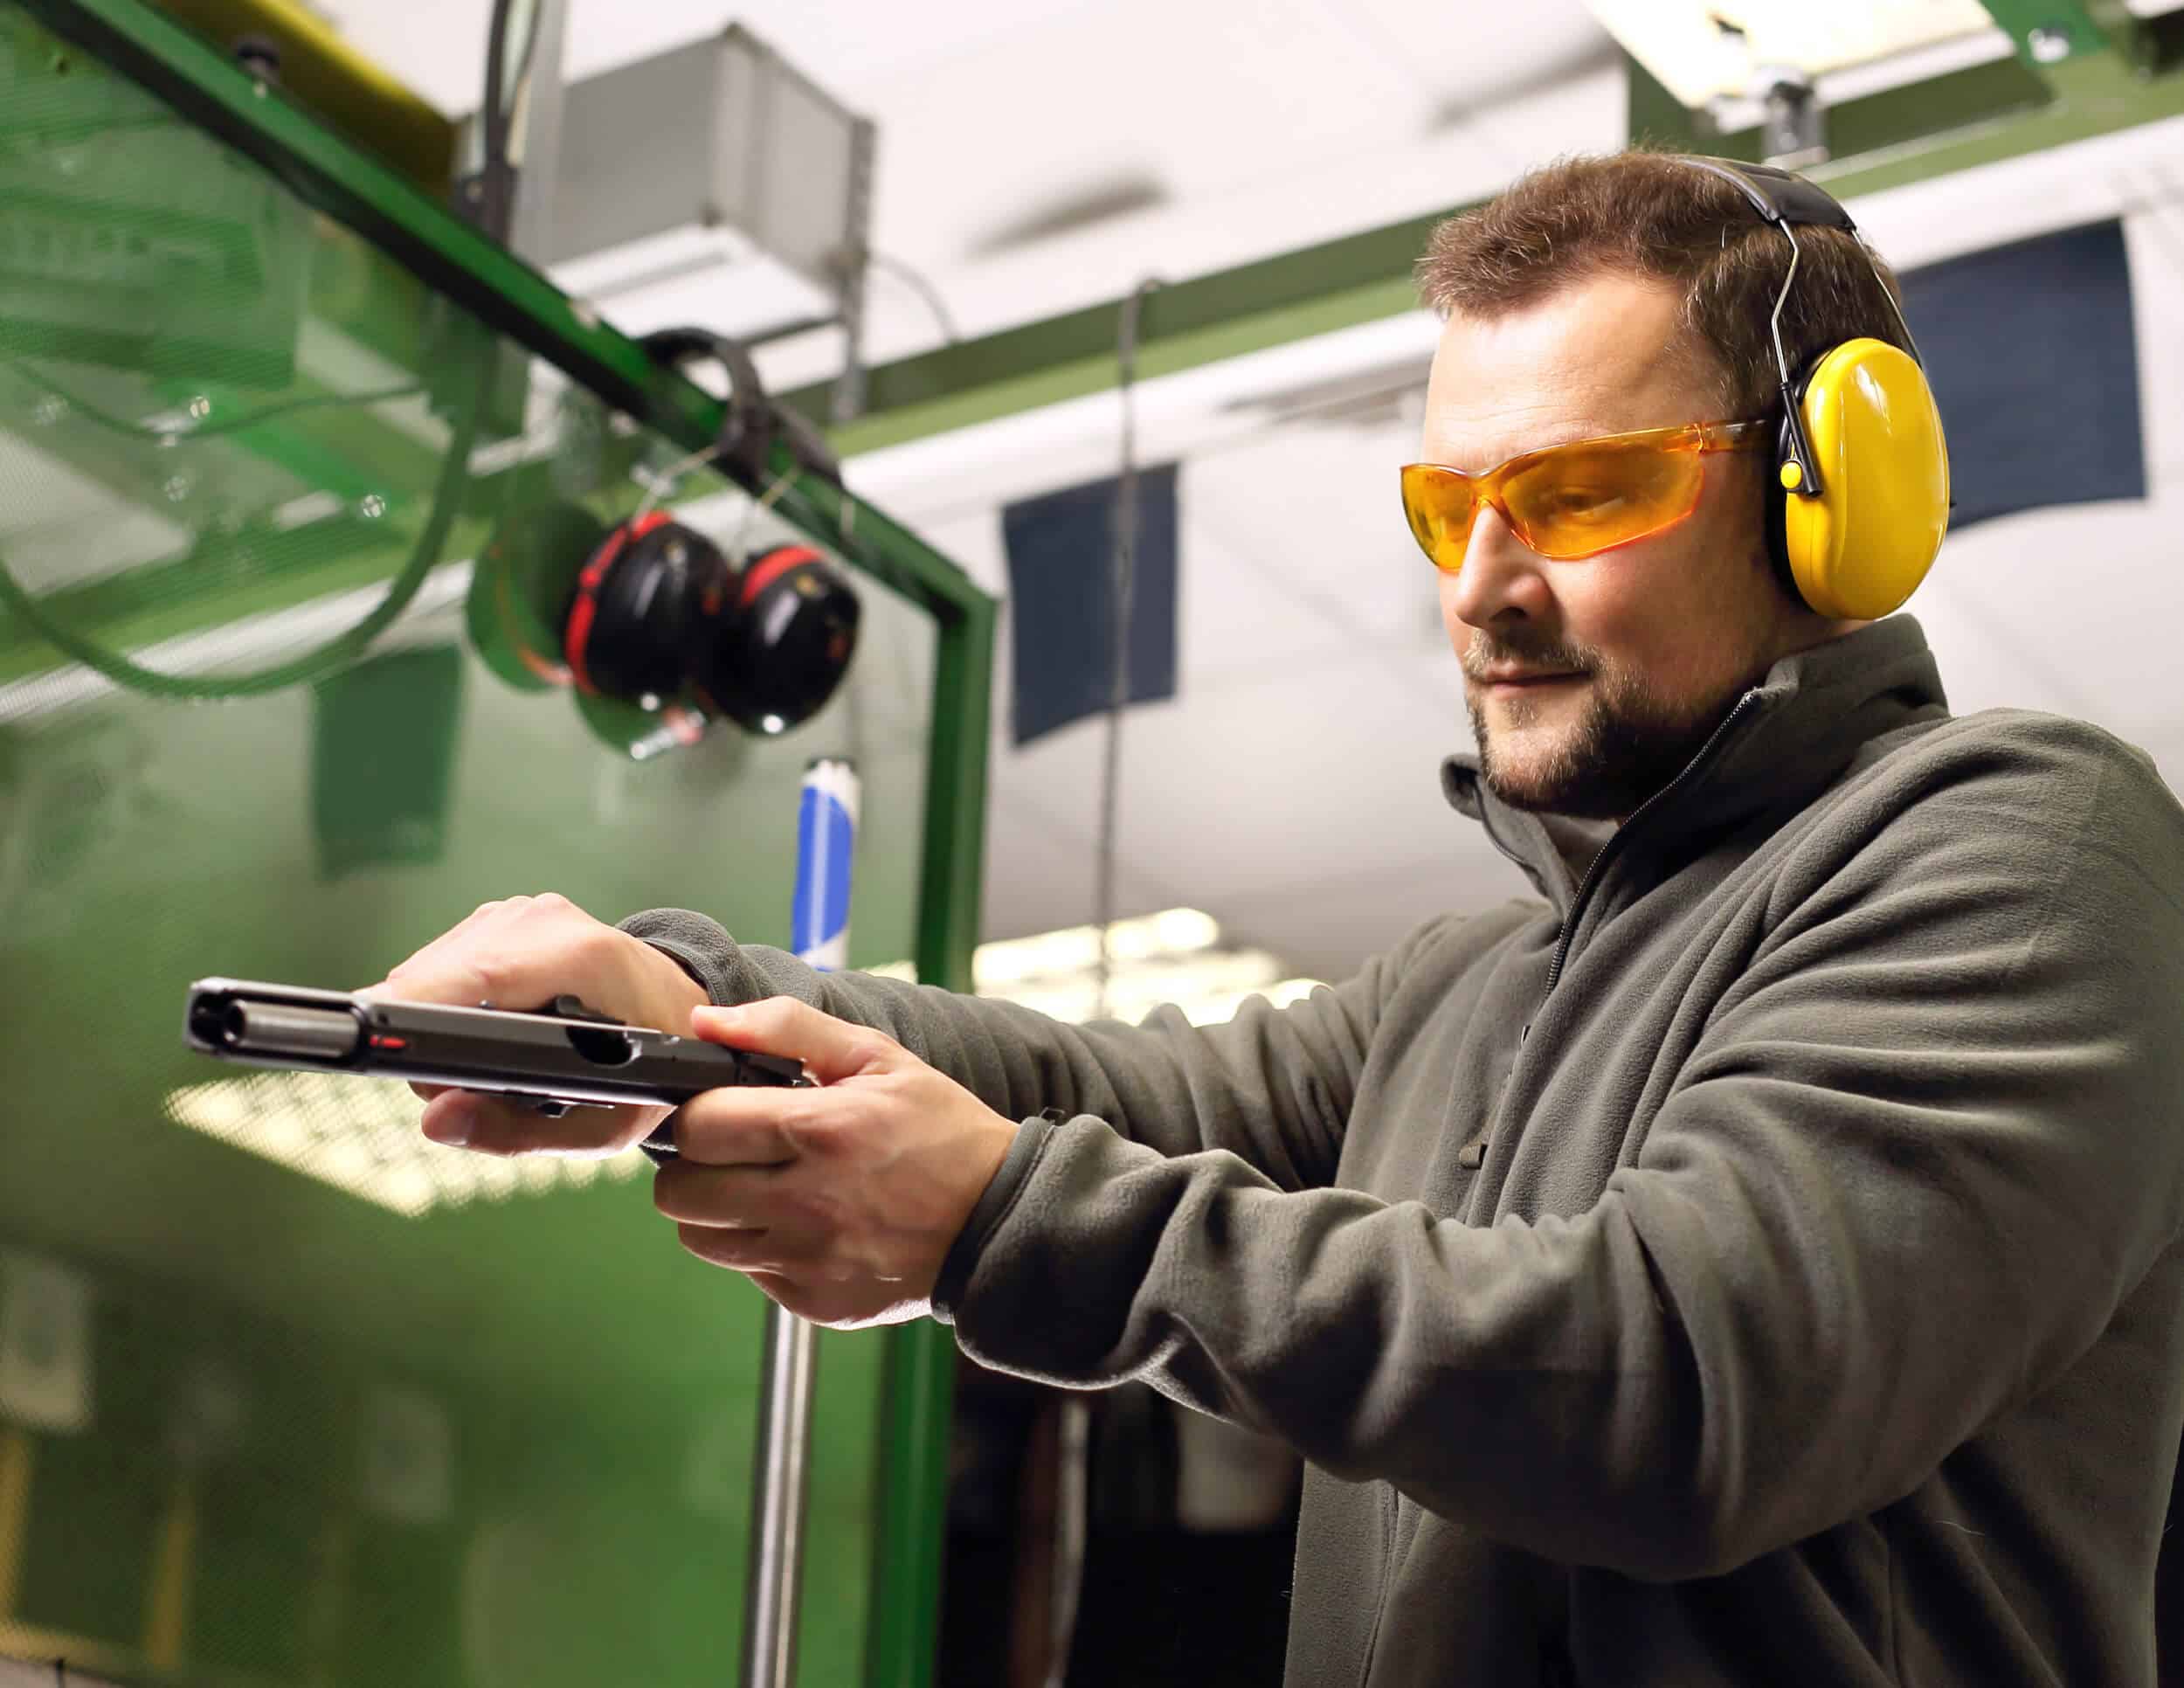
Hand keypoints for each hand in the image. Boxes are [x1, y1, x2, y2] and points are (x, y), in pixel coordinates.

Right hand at [359, 892, 709, 1155]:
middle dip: (430, 1040)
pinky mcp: (504, 915)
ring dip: (438, 1022)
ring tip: (492, 1059)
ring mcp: (521, 911)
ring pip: (428, 970)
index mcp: (582, 959)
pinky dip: (451, 1001)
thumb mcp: (603, 1125)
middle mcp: (546, 921)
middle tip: (469, 1088)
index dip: (419, 1022)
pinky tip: (494, 1027)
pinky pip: (443, 960)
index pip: (472, 978)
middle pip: (433, 979)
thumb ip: (515, 1131)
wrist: (682, 1012)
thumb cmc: (652, 1070)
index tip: (407, 1065)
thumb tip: (436, 1120)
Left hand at [654, 997, 1020, 1329]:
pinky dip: (761, 1248)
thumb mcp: (876, 1056)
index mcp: (818, 1131)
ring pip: (700, 1239)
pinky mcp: (813, 1301)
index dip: (698, 1114)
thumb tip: (706, 1021)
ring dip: (717, 1211)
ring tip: (763, 1189)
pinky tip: (804, 1225)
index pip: (696, 1127)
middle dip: (694, 1165)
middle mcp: (806, 1202)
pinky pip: (748, 1273)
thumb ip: (786, 1027)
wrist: (999, 1220)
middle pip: (679, 1192)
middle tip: (733, 1154)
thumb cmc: (939, 1130)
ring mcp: (807, 1259)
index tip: (722, 1112)